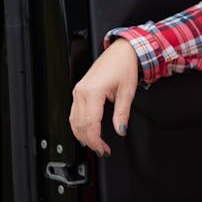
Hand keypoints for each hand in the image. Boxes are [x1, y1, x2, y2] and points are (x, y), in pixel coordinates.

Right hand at [68, 38, 141, 155]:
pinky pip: (74, 112)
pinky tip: (86, 132)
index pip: (90, 124)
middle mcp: (81, 92)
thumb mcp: (127, 92)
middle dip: (90, 141)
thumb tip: (120, 130)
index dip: (96, 141)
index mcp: (93, 92)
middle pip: (80, 125)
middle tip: (102, 150)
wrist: (120, 52)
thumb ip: (122, 114)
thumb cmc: (124, 66)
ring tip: (96, 145)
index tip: (103, 149)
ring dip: (83, 135)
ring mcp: (78, 91)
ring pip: (73, 120)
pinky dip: (79, 125)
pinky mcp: (79, 90)